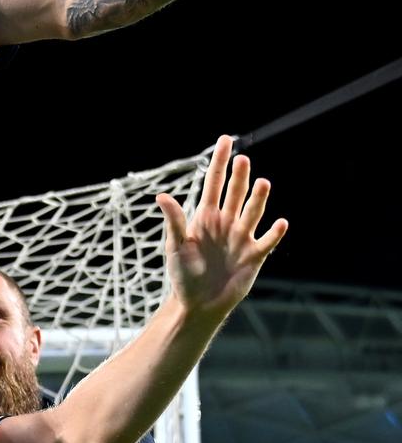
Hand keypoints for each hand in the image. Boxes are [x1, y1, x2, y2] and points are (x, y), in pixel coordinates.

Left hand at [156, 135, 287, 318]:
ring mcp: (241, 238)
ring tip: (263, 183)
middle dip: (238, 177)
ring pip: (252, 212)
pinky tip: (280, 222)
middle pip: (234, 193)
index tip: (226, 140)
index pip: (213, 182)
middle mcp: (225, 222)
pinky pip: (266, 242)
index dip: (219, 162)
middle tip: (242, 159)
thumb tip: (161, 196)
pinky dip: (274, 233)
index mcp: (205, 216)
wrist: (197, 302)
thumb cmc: (182, 273)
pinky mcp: (253, 256)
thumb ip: (174, 220)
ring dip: (258, 199)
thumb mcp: (175, 245)